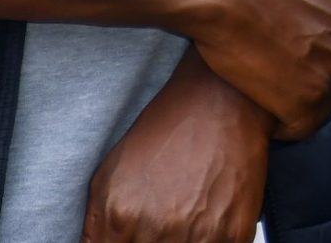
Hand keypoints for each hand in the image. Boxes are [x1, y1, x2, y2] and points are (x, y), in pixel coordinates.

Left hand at [82, 54, 265, 242]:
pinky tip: (210, 218)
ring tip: (188, 215)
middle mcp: (159, 230)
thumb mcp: (109, 174)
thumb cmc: (166, 132)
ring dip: (185, 241)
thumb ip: (94, 228)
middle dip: (153, 240)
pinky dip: (213, 240)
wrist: (222, 101)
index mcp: (121, 218)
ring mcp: (200, 233)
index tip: (132, 235)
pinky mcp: (236, 231)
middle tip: (164, 219)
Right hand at [180, 0, 330, 137]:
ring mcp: (328, 73)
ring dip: (306, 107)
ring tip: (277, 102)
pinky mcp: (302, 101)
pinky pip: (304, 126)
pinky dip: (288, 127)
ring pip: (327, 104)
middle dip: (324, 83)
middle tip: (290, 83)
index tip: (312, 59)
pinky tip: (268, 118)